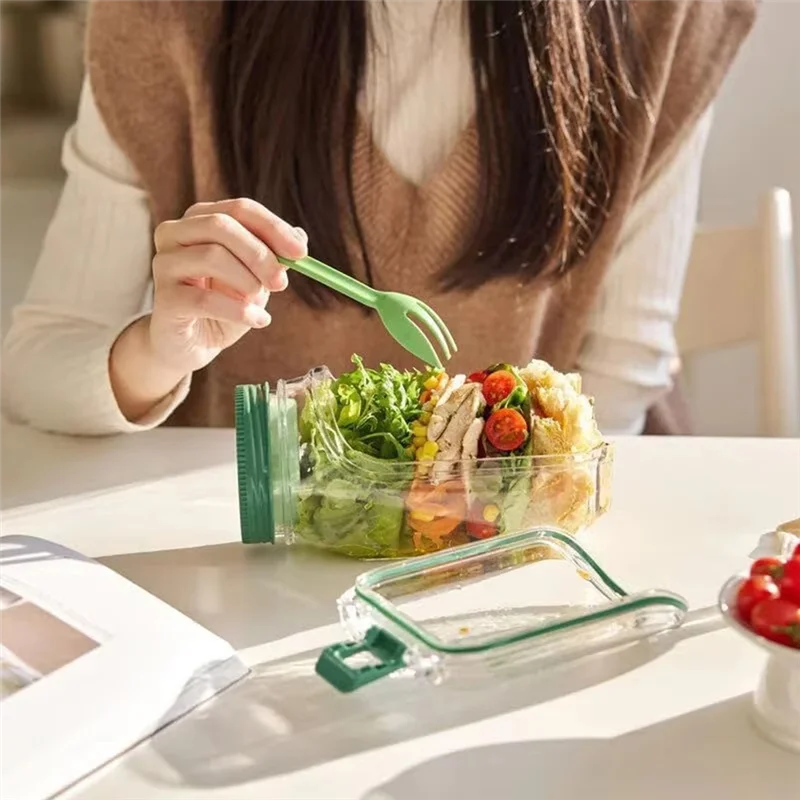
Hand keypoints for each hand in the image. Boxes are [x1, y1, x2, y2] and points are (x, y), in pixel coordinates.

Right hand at [110, 199, 305, 421]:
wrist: (191, 344)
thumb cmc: (222, 305)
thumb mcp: (254, 277)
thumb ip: (272, 256)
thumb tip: (299, 236)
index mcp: (199, 219)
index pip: (240, 210)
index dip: (273, 228)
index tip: (301, 252)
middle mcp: (175, 233)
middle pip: (221, 225)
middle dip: (259, 254)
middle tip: (281, 282)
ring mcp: (164, 264)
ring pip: (211, 256)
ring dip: (247, 282)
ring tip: (259, 303)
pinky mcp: (164, 298)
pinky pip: (205, 299)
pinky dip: (239, 311)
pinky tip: (256, 320)